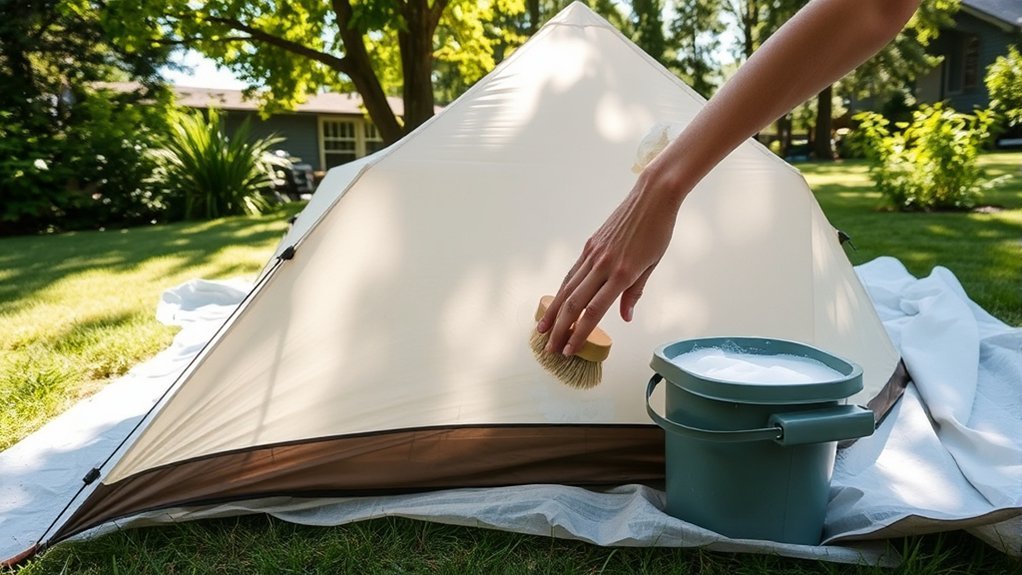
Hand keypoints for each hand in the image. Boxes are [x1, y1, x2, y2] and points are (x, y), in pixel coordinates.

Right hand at [536, 170, 682, 355]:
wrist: (652, 197)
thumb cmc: (658, 231)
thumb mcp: (652, 265)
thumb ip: (635, 293)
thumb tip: (625, 317)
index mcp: (622, 274)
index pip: (594, 311)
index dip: (579, 333)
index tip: (569, 349)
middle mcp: (603, 265)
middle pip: (574, 303)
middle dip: (560, 329)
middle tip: (551, 349)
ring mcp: (593, 254)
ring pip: (567, 288)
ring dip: (553, 312)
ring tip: (542, 330)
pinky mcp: (589, 245)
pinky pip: (572, 273)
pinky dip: (562, 290)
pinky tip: (556, 302)